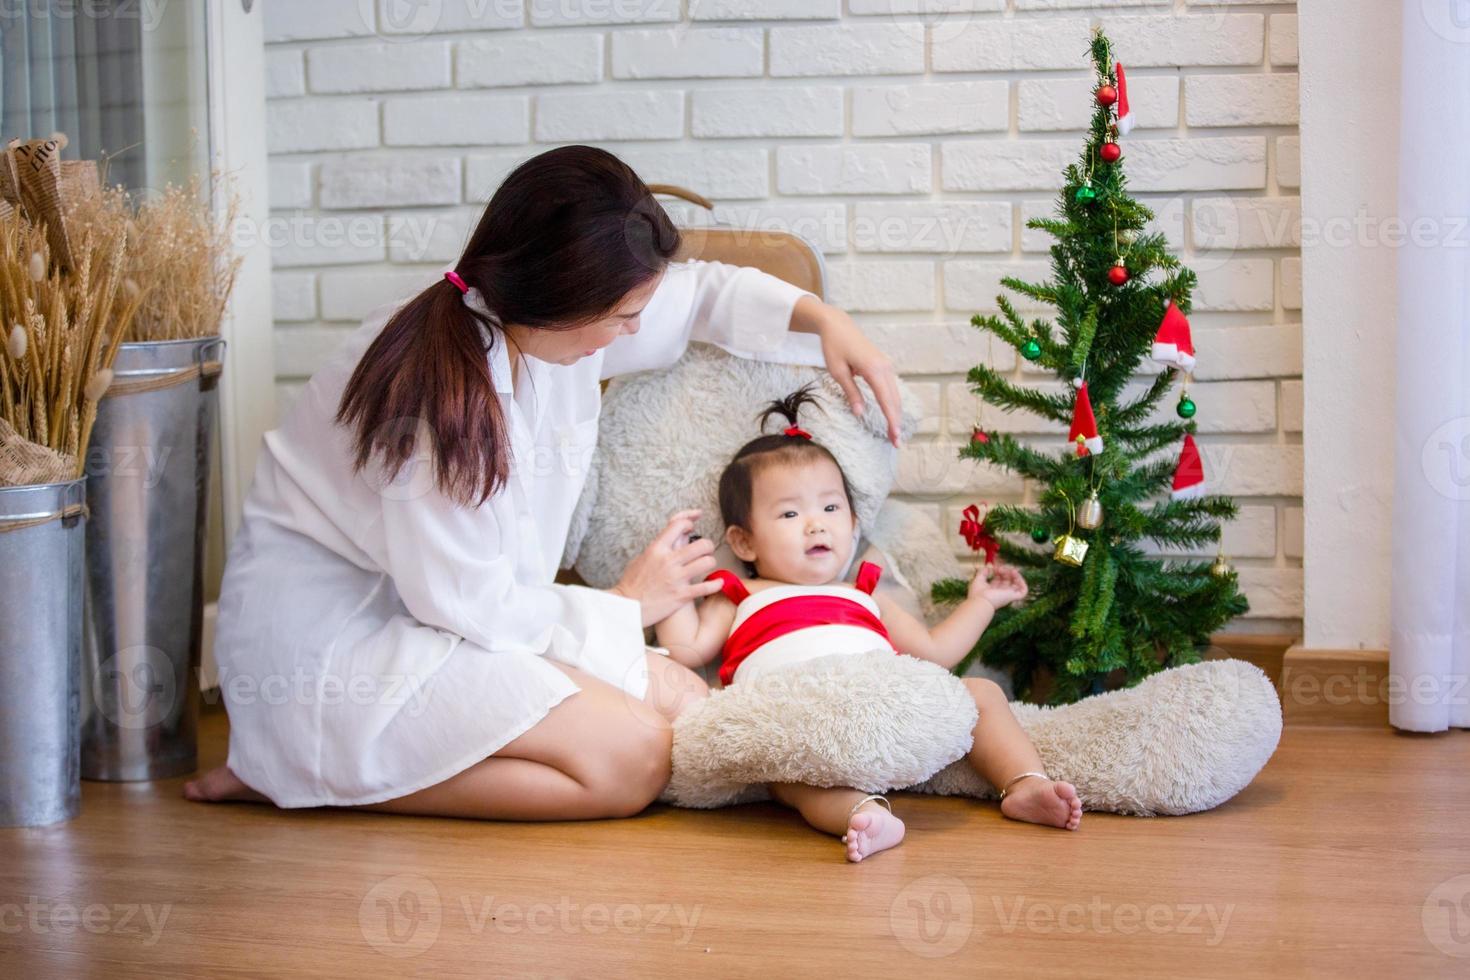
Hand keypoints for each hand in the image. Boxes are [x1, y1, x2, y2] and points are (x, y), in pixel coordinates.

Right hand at [611, 509, 722, 627]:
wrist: (626, 607)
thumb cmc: (631, 584)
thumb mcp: (641, 558)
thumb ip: (656, 549)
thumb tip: (668, 541)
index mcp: (657, 549)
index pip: (678, 526)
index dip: (689, 522)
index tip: (691, 527)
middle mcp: (668, 561)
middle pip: (701, 544)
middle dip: (707, 546)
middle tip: (705, 550)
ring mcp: (676, 578)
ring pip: (707, 562)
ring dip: (710, 562)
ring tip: (708, 565)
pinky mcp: (681, 595)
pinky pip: (706, 587)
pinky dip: (716, 584)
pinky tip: (718, 583)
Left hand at [809, 304, 903, 447]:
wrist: (838, 325)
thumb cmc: (834, 347)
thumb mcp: (838, 372)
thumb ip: (851, 393)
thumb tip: (860, 414)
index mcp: (873, 369)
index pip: (886, 400)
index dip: (891, 421)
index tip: (894, 437)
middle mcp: (884, 367)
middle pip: (894, 400)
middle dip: (895, 422)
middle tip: (896, 443)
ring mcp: (886, 365)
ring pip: (895, 395)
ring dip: (895, 414)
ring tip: (893, 433)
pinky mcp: (884, 365)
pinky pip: (890, 388)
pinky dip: (892, 403)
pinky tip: (891, 415)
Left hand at [969, 562, 1028, 608]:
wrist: (981, 602)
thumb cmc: (978, 594)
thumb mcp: (978, 579)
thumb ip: (983, 572)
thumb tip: (988, 566)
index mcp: (993, 590)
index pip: (999, 579)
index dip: (998, 571)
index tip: (995, 567)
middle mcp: (1001, 593)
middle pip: (1008, 580)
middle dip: (1006, 571)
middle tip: (1001, 567)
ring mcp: (1008, 595)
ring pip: (1016, 584)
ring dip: (1015, 575)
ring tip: (1010, 569)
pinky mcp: (1013, 597)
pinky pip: (1023, 591)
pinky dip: (1023, 582)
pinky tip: (1016, 574)